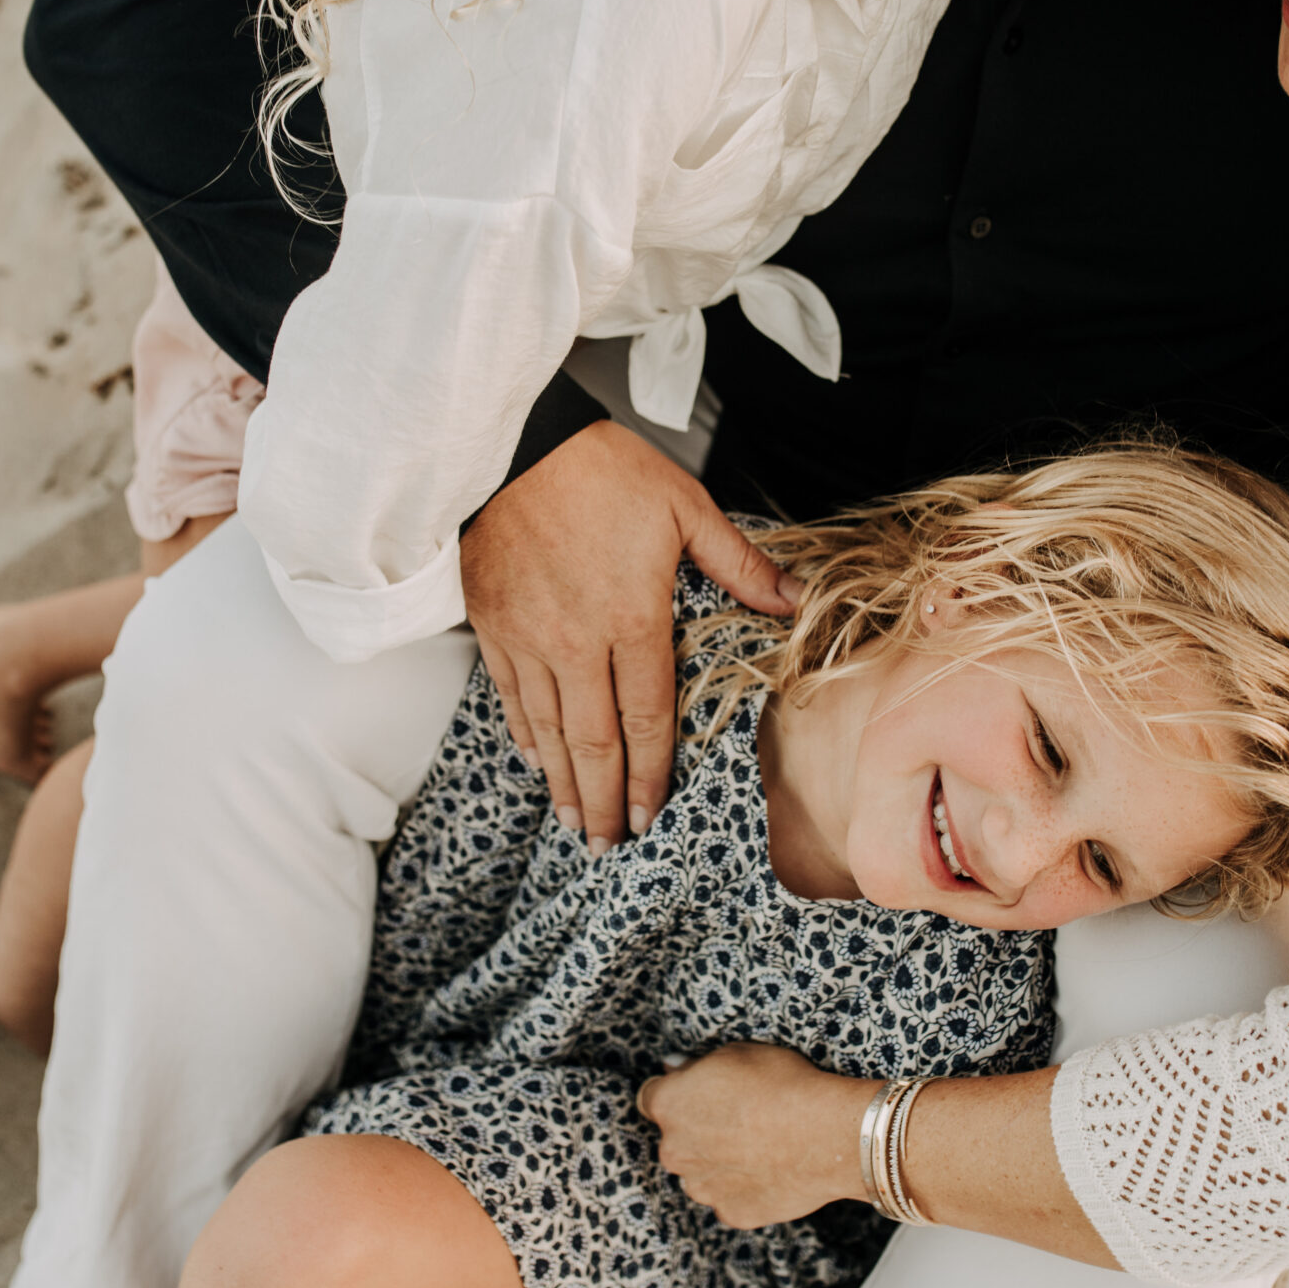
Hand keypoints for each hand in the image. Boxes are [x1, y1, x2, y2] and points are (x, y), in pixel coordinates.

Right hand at [461, 421, 801, 850]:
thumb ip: (738, 563)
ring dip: (564, 783)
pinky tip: (536, 760)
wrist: (512, 443)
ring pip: (549, 730)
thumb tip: (795, 600)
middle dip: (606, 799)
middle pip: (594, 741)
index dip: (651, 773)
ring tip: (575, 822)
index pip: (645, 717)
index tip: (653, 814)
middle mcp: (578, 641)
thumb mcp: (683, 505)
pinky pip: (511, 696)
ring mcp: (530, 638)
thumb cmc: (601, 469)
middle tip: (609, 844)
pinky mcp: (493, 626)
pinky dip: (526, 736)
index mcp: (632, 617)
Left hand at [637, 1043, 873, 1229]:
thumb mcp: (738, 1053)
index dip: (677, 1093)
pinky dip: (744, 1188)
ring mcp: (701, 1187)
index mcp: (669, 1105)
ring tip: (760, 1147)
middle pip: (676, 1140)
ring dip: (718, 1163)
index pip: (651, 1097)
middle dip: (697, 1131)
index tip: (697, 1092)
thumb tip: (678, 1069)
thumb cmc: (783, 1085)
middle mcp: (674, 1151)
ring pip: (701, 1173)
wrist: (826, 1135)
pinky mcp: (731, 1212)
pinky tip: (771, 1171)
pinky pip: (729, 1198)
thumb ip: (698, 1066)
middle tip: (738, 1119)